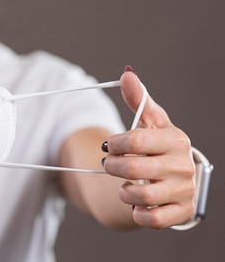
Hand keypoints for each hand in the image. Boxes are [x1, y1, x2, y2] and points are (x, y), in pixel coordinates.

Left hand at [103, 67, 195, 227]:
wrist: (170, 176)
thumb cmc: (156, 144)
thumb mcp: (149, 121)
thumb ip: (137, 99)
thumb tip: (128, 73)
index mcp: (175, 139)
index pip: (134, 140)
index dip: (114, 144)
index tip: (108, 146)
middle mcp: (183, 166)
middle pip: (135, 168)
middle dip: (113, 166)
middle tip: (108, 164)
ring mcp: (183, 191)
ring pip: (143, 196)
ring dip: (124, 190)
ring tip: (122, 184)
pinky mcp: (180, 213)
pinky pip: (153, 219)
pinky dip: (137, 212)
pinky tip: (134, 202)